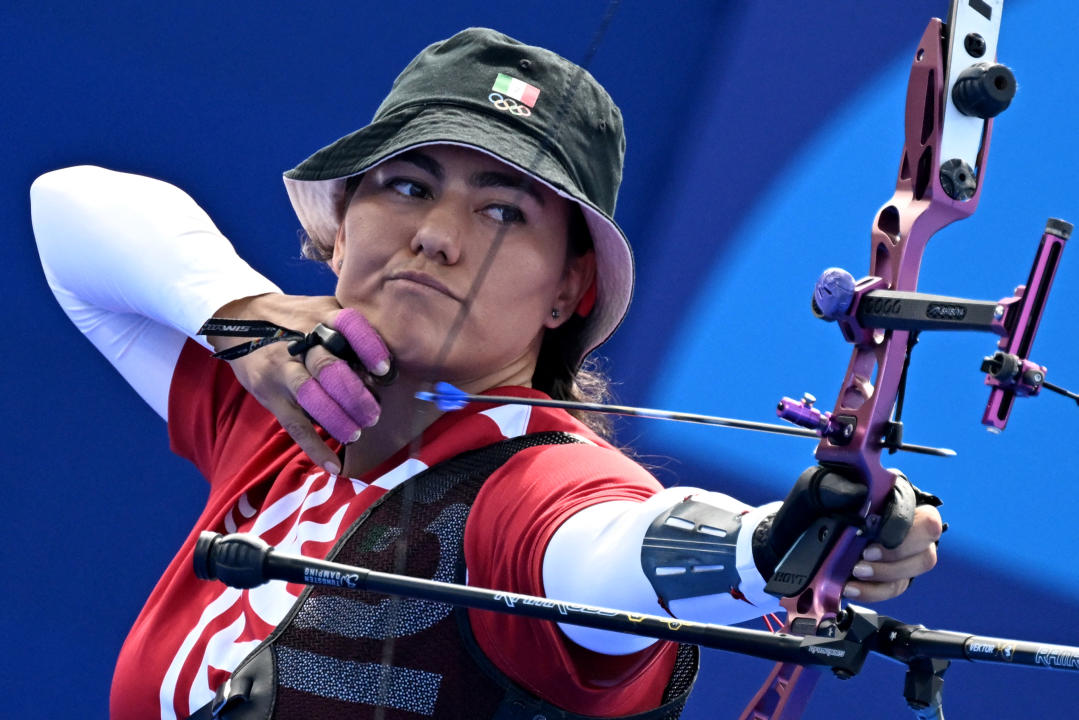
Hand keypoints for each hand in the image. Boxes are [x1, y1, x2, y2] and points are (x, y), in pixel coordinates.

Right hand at [205, 293, 391, 473]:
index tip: (384, 369)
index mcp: (321, 316)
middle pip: (328, 367)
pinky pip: (294, 424)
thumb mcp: (323, 310)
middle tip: (374, 414)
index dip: (368, 347)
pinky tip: (333, 465)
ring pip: (310, 395)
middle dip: (354, 394)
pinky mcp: (270, 394)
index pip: (349, 326)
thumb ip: (350, 332)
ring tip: (356, 434)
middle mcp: (301, 341)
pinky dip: (314, 447)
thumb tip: (388, 367)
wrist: (242, 318)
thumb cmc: (298, 319)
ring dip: (337, 418)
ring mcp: (283, 369)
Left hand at [754, 466, 943, 603]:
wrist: (791, 538)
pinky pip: (896, 587)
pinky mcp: (892, 574)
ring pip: (919, 563)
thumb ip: (836, 486)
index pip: (915, 506)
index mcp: (891, 492)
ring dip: (886, 573)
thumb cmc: (809, 508)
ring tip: (854, 572)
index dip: (900, 523)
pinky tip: (850, 587)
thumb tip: (858, 492)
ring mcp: (902, 549)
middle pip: (928, 535)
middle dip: (898, 551)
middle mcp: (905, 519)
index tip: (873, 535)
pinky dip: (873, 591)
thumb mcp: (816, 488)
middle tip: (865, 557)